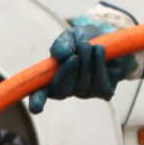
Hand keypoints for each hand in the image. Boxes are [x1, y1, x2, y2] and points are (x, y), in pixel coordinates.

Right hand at [28, 5, 143, 112]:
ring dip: (87, 59)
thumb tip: (62, 55)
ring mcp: (86, 93)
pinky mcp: (104, 92)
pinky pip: (100, 82)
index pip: (40, 93)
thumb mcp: (69, 37)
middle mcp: (68, 89)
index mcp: (52, 78)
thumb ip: (61, 45)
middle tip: (74, 55)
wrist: (109, 36)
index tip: (34, 108)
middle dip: (68, 71)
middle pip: (62, 90)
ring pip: (83, 84)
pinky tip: (100, 52)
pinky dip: (99, 62)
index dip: (37, 101)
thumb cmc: (83, 39)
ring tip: (89, 45)